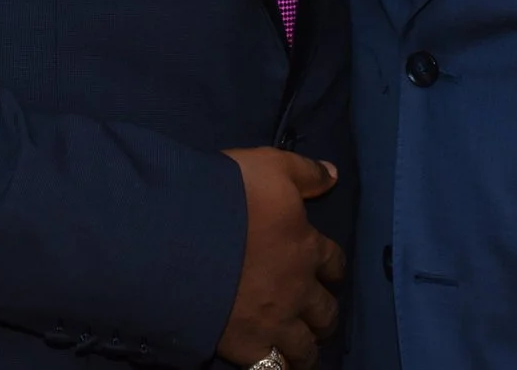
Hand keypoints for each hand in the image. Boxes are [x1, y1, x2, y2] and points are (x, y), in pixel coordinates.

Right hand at [218, 147, 344, 369]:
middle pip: (326, 312)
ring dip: (307, 347)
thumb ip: (305, 172)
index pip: (334, 264)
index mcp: (306, 247)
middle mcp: (299, 289)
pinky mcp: (249, 346)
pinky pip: (274, 367)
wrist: (182, 236)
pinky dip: (278, 366)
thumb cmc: (227, 196)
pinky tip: (274, 362)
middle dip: (324, 315)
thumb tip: (334, 175)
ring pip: (306, 347)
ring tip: (301, 348)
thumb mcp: (270, 166)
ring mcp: (276, 322)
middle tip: (317, 317)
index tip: (328, 274)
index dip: (333, 270)